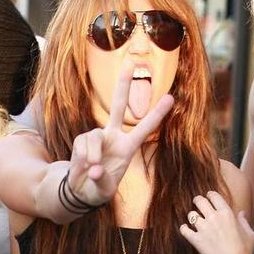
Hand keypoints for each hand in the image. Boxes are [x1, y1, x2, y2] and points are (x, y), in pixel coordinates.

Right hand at [68, 61, 173, 204]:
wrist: (82, 190)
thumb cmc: (99, 188)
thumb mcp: (104, 190)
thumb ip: (102, 180)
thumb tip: (93, 170)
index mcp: (127, 148)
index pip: (144, 128)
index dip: (157, 113)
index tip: (171, 97)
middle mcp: (113, 137)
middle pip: (118, 106)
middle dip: (123, 85)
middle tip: (129, 63)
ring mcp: (97, 137)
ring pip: (94, 137)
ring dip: (93, 154)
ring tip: (92, 170)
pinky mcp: (82, 140)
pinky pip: (82, 145)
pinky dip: (82, 159)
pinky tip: (83, 168)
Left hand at [180, 191, 253, 253]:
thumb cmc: (244, 251)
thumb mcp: (249, 234)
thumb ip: (244, 221)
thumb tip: (241, 213)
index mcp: (227, 213)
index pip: (213, 195)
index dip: (209, 195)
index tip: (208, 198)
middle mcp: (214, 218)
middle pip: (199, 200)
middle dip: (197, 201)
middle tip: (197, 204)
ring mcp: (203, 228)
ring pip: (191, 214)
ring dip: (192, 217)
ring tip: (195, 221)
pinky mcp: (196, 240)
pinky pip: (184, 229)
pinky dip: (184, 229)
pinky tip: (187, 231)